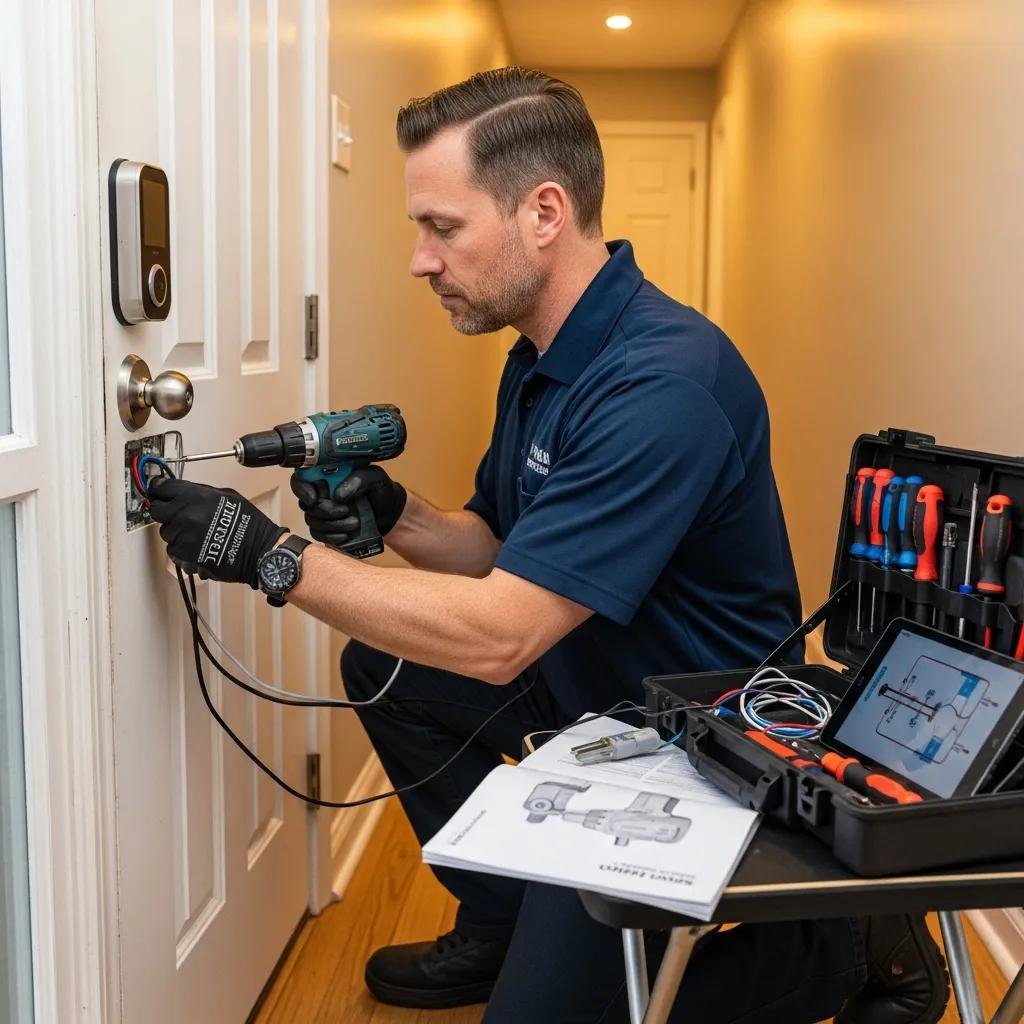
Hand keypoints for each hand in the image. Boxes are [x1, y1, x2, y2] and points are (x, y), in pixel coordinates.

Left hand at [149, 477, 287, 587]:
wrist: (257, 551)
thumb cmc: (248, 523)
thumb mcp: (227, 495)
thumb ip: (200, 492)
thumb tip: (181, 491)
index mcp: (195, 496)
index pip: (162, 487)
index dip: (159, 488)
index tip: (158, 490)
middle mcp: (184, 515)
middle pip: (156, 510)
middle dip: (163, 510)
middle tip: (174, 512)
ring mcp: (182, 536)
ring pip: (165, 531)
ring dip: (175, 530)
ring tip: (196, 532)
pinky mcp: (183, 555)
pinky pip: (173, 548)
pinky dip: (182, 547)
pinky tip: (198, 545)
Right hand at [290, 466, 406, 548]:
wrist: (389, 512)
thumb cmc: (380, 491)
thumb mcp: (375, 478)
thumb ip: (359, 479)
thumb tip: (339, 494)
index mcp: (328, 475)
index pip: (301, 479)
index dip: (302, 489)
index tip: (314, 498)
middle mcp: (321, 493)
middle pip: (306, 504)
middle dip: (325, 510)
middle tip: (345, 510)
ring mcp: (322, 512)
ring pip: (312, 521)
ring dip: (332, 525)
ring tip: (354, 523)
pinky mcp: (327, 529)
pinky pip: (319, 535)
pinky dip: (332, 537)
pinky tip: (346, 535)